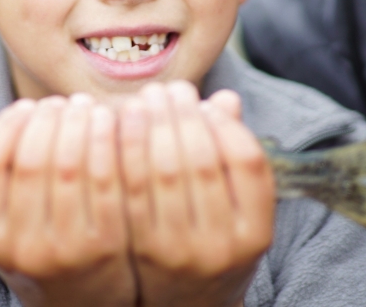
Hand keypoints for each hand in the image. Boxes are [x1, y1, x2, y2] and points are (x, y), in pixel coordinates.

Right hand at [0, 95, 135, 306]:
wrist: (89, 300)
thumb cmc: (48, 244)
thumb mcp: (12, 227)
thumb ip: (7, 183)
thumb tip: (21, 112)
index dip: (6, 125)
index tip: (25, 105)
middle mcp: (22, 249)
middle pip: (31, 158)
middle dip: (49, 118)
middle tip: (61, 101)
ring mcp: (65, 249)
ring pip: (70, 162)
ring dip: (80, 121)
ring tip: (85, 105)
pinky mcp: (107, 243)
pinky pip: (106, 175)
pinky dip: (107, 139)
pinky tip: (108, 121)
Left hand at [119, 81, 274, 306]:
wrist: (181, 302)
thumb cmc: (212, 234)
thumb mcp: (236, 204)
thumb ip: (232, 151)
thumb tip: (226, 98)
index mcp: (257, 230)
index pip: (246, 159)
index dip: (222, 121)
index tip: (202, 99)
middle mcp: (223, 247)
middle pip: (200, 159)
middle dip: (179, 114)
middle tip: (165, 89)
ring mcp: (181, 253)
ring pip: (162, 171)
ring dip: (148, 124)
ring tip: (141, 100)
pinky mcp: (140, 252)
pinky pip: (129, 188)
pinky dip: (122, 150)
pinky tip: (118, 126)